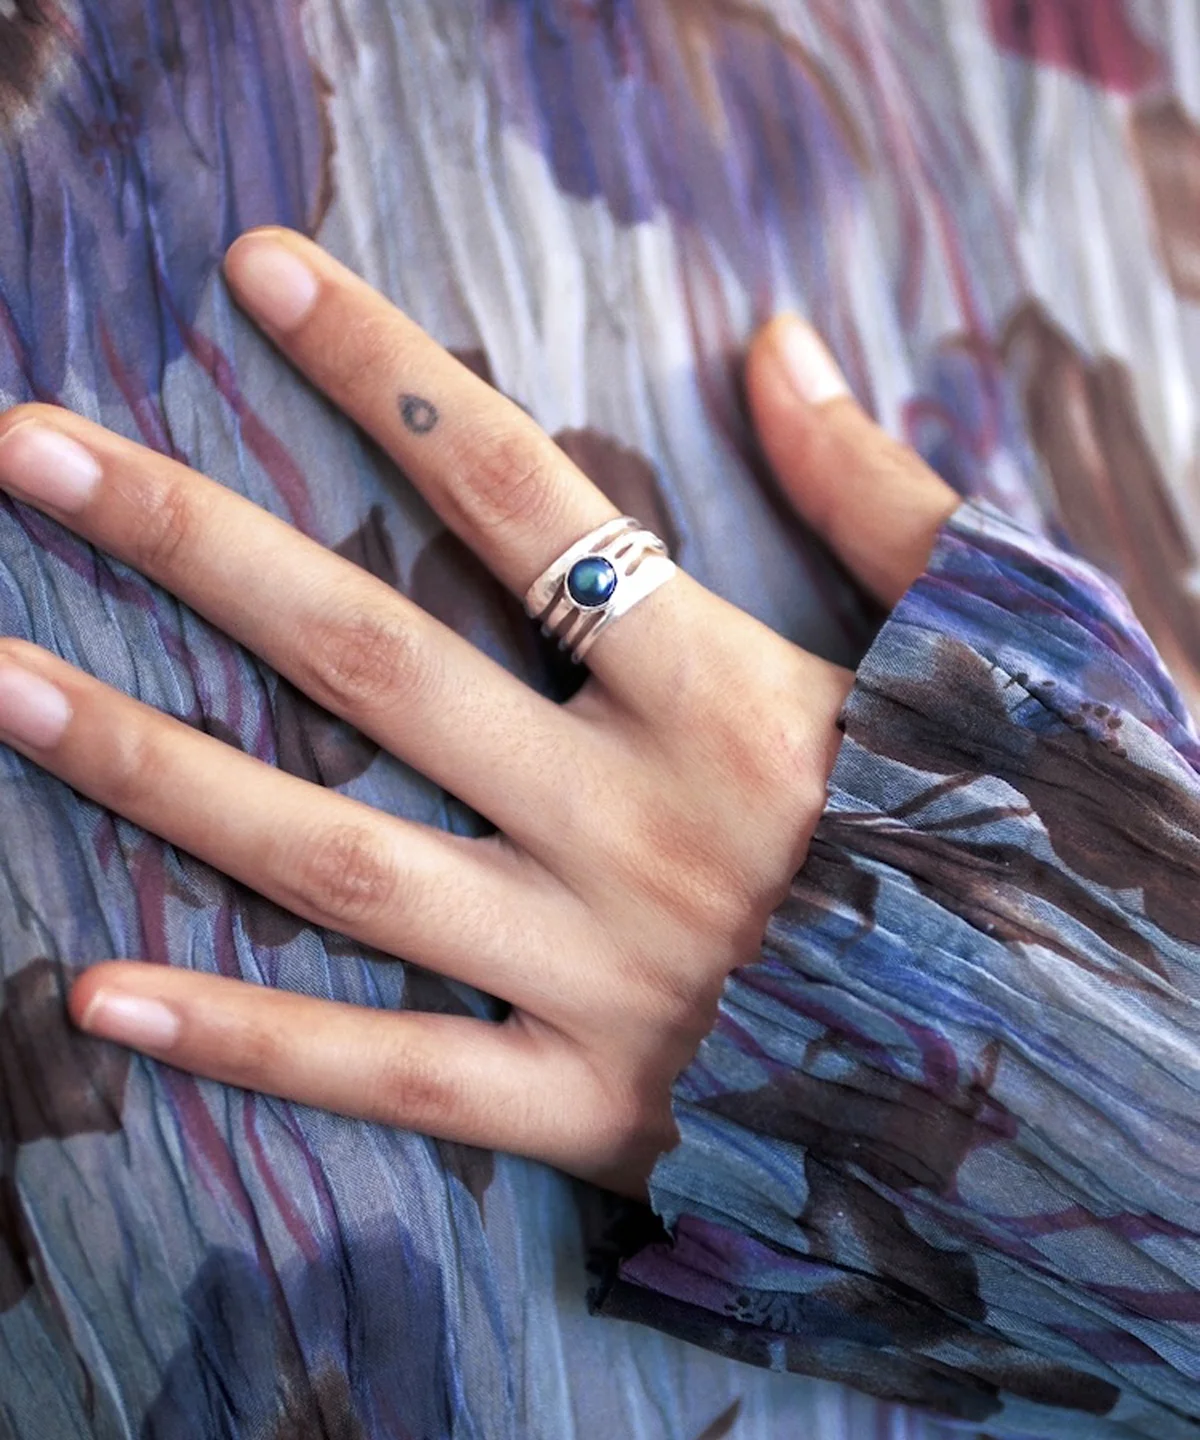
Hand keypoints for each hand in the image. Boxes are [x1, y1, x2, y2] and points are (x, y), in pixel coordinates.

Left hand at [0, 232, 955, 1196]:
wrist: (1069, 1076)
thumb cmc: (1019, 841)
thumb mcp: (984, 645)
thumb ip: (869, 490)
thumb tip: (770, 337)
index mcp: (732, 691)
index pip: (525, 496)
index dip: (384, 377)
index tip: (256, 278)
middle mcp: (636, 824)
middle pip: (374, 657)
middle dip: (192, 541)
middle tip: (32, 451)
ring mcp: (599, 975)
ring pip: (338, 864)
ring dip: (154, 770)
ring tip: (1, 684)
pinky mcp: (587, 1107)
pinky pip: (392, 1078)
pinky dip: (246, 1042)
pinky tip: (95, 990)